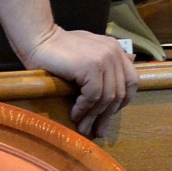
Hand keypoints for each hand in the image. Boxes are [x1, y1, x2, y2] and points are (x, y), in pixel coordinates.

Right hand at [23, 25, 137, 137]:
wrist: (39, 39)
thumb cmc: (59, 48)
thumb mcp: (88, 52)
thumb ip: (106, 62)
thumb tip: (124, 73)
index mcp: (116, 50)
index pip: (132, 80)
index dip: (123, 101)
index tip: (109, 114)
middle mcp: (114, 52)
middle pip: (120, 92)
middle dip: (108, 115)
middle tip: (98, 131)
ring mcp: (105, 58)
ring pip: (107, 97)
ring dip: (94, 116)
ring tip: (83, 127)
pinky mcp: (92, 66)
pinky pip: (93, 96)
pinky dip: (84, 109)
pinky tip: (75, 115)